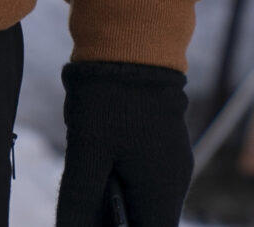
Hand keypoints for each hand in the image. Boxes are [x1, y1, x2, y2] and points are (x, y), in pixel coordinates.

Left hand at [55, 61, 191, 226]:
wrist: (132, 45)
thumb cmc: (110, 100)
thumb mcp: (86, 152)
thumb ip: (79, 199)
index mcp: (162, 191)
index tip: (91, 224)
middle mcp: (174, 182)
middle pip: (146, 220)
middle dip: (115, 220)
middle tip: (81, 208)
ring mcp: (170, 163)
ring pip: (142, 199)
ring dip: (114, 200)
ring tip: (87, 181)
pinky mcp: (161, 146)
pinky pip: (141, 177)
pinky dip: (118, 181)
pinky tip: (96, 165)